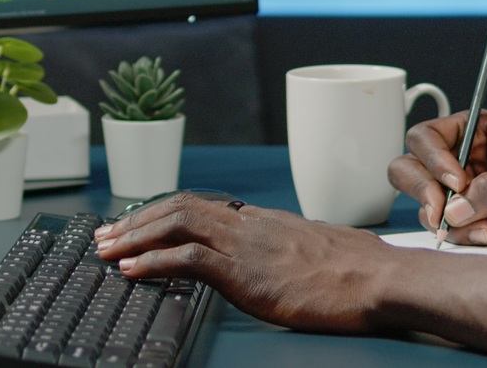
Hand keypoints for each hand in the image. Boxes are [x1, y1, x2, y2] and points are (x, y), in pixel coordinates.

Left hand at [92, 192, 397, 334]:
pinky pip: (187, 258)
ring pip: (176, 224)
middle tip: (105, 234)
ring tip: (106, 249)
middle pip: (181, 207)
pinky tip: (131, 270)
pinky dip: (152, 261)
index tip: (139, 225)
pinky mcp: (246, 271)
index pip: (203, 207)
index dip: (165, 214)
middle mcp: (251, 224)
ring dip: (134, 235)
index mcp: (266, 221)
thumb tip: (280, 262)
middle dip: (138, 219)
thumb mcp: (318, 253)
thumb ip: (289, 252)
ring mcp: (247, 245)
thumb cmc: (362, 272)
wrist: (382, 278)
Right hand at [389, 109, 486, 245]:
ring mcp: (467, 192)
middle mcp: (462, 159)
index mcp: (472, 132)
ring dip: (459, 226)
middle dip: (426, 196)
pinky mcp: (477, 220)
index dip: (431, 161)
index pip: (425, 139)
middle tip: (443, 216)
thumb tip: (454, 209)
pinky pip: (457, 233)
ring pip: (431, 210)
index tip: (455, 183)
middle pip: (410, 172)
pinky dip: (479, 238)